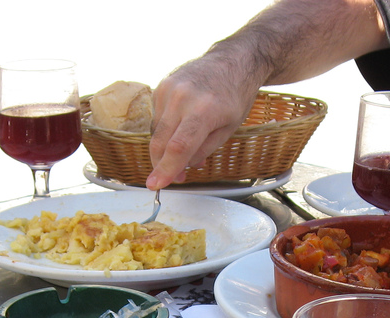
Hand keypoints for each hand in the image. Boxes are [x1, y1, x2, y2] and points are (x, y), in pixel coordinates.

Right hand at [147, 56, 259, 190]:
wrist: (233, 60)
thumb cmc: (235, 95)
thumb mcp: (227, 129)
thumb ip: (203, 150)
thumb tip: (182, 168)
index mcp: (204, 109)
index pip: (178, 147)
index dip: (165, 170)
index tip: (155, 185)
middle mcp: (182, 97)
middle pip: (161, 142)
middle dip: (162, 165)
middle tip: (175, 177)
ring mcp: (168, 88)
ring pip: (157, 132)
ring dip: (165, 148)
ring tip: (185, 151)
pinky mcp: (161, 86)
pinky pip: (157, 118)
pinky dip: (166, 130)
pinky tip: (181, 128)